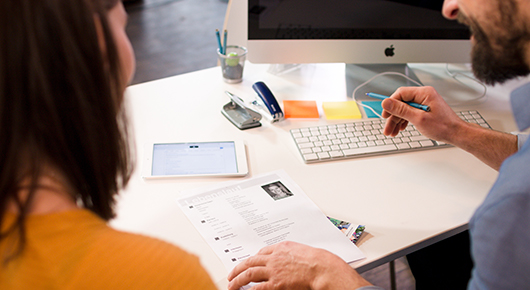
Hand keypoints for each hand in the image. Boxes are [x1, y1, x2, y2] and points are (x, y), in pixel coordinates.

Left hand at [227, 241, 371, 289]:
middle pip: (250, 262)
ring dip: (237, 280)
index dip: (252, 259)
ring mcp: (273, 271)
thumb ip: (291, 252)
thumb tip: (288, 258)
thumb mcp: (301, 249)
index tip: (248, 263)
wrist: (322, 268)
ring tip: (232, 285)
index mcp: (280, 247)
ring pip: (248, 274)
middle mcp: (273, 258)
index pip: (261, 252)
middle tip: (231, 275)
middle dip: (238, 269)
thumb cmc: (317, 260)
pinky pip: (257, 287)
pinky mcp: (275, 284)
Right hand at [381, 86, 465, 143]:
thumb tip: (387, 102)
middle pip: (401, 103)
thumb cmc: (443, 126)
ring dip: (397, 121)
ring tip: (393, 132)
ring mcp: (424, 102)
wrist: (456, 133)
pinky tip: (401, 128)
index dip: (390, 104)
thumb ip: (401, 110)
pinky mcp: (425, 109)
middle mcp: (424, 95)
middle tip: (387, 128)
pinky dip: (404, 121)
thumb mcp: (419, 119)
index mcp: (424, 93)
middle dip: (393, 117)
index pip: (400, 93)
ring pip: (405, 109)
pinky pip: (410, 113)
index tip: (385, 114)